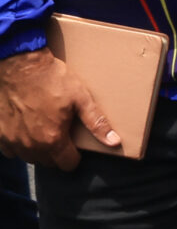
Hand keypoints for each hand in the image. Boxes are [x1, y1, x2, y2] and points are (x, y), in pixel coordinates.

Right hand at [0, 47, 116, 169]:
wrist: (19, 64)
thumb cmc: (52, 79)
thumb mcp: (81, 99)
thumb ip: (97, 123)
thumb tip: (114, 142)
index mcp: (52, 140)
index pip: (67, 164)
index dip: (75, 157)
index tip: (76, 146)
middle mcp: (30, 146)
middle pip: (48, 162)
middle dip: (57, 154)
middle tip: (61, 135)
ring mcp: (11, 140)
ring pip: (28, 157)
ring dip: (38, 150)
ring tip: (44, 132)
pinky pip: (10, 150)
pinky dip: (18, 144)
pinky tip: (25, 130)